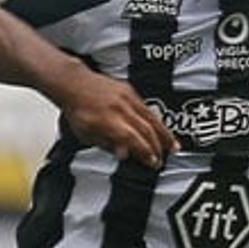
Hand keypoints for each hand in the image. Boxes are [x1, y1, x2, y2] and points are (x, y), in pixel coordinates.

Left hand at [55, 70, 175, 167]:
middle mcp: (119, 109)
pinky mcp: (130, 91)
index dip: (145, 153)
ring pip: (151, 118)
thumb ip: (107, 145)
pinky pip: (147, 108)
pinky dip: (157, 121)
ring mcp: (126, 98)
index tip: (153, 163)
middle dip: (157, 147)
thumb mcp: (87, 135)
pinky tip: (162, 131)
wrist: (74, 84)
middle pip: (145, 130)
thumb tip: (125, 155)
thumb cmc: (78, 112)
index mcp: (108, 122)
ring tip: (174, 147)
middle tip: (162, 161)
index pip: (133, 140)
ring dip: (164, 134)